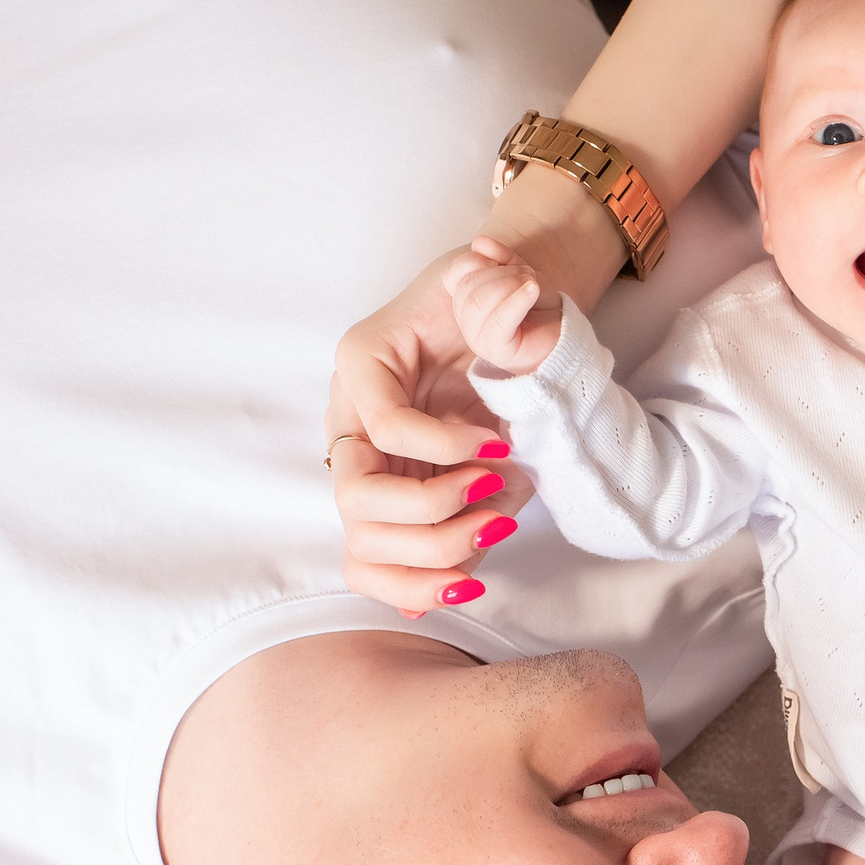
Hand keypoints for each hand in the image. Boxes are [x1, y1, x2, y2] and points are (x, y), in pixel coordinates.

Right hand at [327, 244, 538, 614]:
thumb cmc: (485, 301)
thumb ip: (496, 285)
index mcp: (364, 363)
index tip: (502, 445)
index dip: (444, 446)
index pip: (384, 426)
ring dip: (434, 554)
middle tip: (498, 491)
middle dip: (434, 511)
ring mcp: (367, 470)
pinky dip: (418, 586)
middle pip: (356, 499)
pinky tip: (467, 579)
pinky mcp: (390, 507)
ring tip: (497, 528)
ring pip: (362, 545)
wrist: (494, 322)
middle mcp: (352, 423)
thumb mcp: (488, 279)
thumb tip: (513, 286)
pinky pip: (378, 566)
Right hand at [446, 235, 565, 375]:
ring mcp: (478, 338)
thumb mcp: (522, 274)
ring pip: (478, 303)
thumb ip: (502, 258)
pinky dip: (516, 300)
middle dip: (501, 273)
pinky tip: (532, 291)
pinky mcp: (496, 350)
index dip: (472, 261)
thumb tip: (480, 242)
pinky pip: (498, 321)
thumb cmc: (540, 307)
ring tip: (532, 284)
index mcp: (466, 299)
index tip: (498, 260)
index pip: (454, 274)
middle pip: (468, 287)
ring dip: (509, 284)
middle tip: (527, 275)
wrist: (563, 335)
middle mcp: (466, 320)